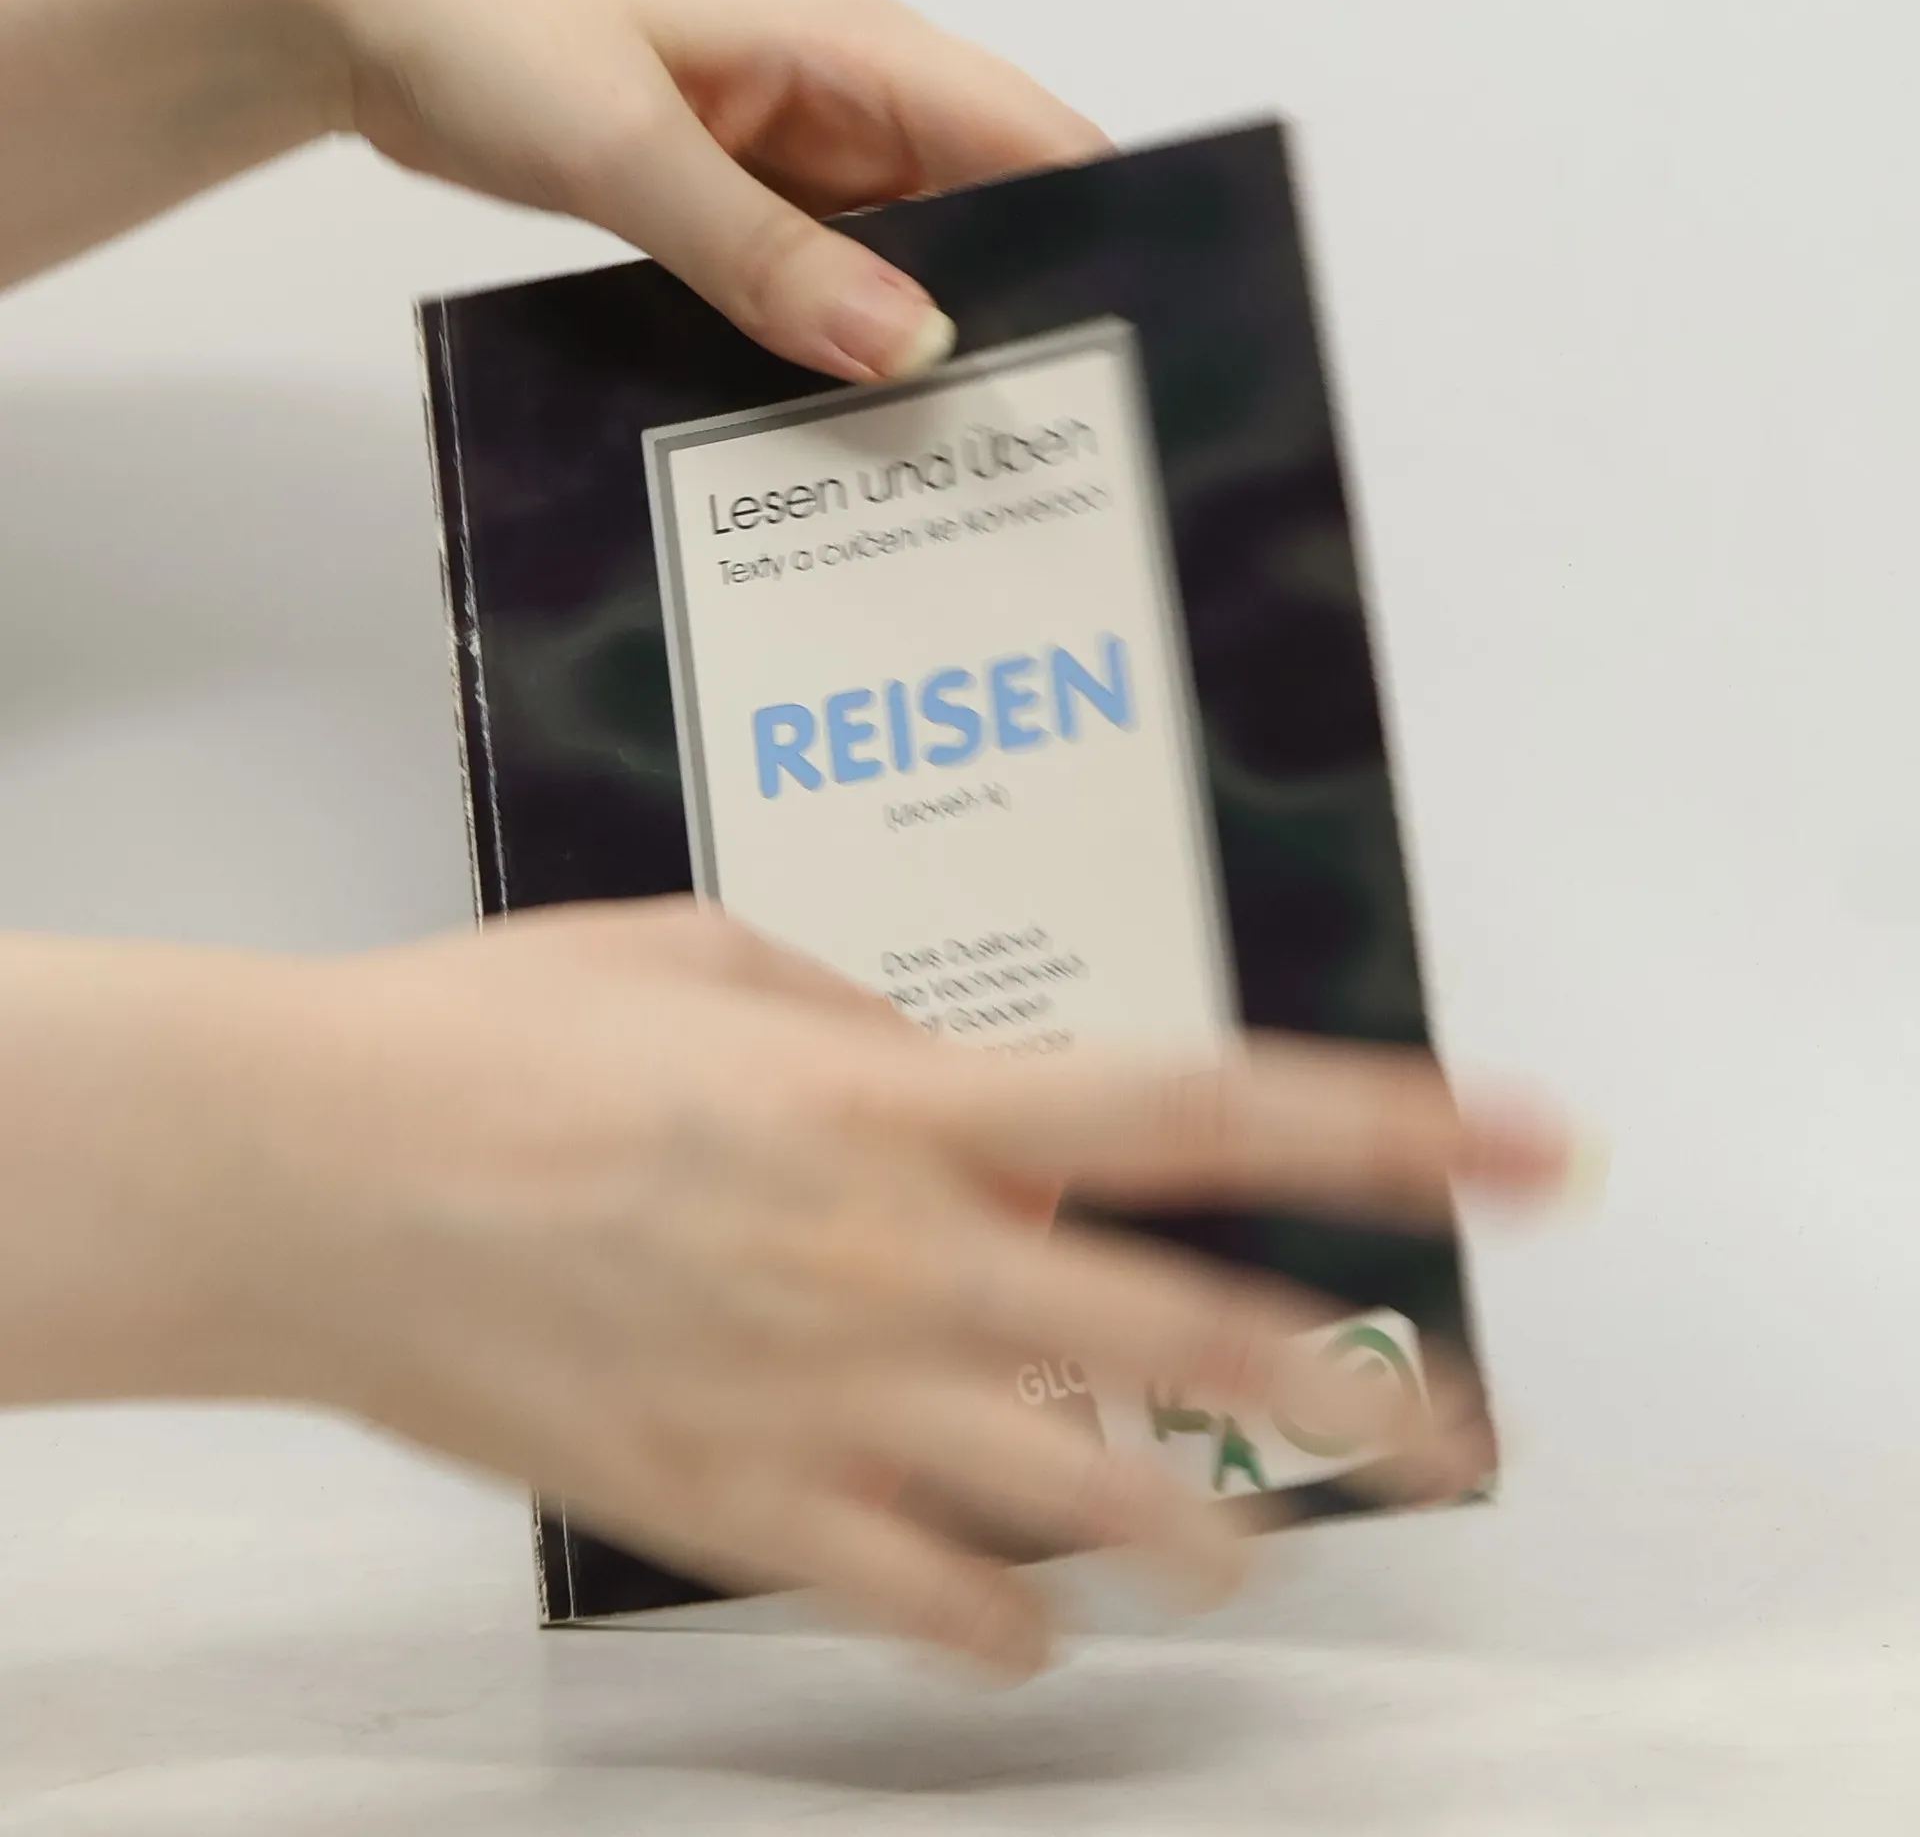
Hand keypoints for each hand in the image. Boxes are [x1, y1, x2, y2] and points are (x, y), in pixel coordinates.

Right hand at [39, 902, 1566, 1678]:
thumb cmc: (492, 1035)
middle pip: (1186, 1341)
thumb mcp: (707, 955)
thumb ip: (870, 1026)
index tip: (1520, 1141)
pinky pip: (920, 1604)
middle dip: (1352, 1390)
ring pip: (1079, 1502)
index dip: (1383, 1123)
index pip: (1196, 1107)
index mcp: (891, 1107)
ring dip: (1189, 1527)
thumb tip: (985, 1104)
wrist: (298, 1175)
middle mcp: (886, 1261)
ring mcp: (812, 1400)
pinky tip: (1031, 1610)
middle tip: (1451, 1419)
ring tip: (1234, 1540)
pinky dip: (1004, 1621)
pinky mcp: (723, 1505)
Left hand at [269, 0, 1106, 380]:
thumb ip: (766, 254)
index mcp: (859, 52)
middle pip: (993, 226)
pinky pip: (825, 296)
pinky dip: (842, 360)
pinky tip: (849, 441)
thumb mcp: (628, 142)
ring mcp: (798, 167)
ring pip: (908, 274)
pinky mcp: (745, 216)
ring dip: (928, 359)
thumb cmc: (483, 17)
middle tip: (1051, 457)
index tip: (1140, 357)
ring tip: (963, 475)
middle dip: (1025, 326)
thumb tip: (908, 350)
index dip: (1109, 240)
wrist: (356, 6)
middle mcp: (852, 108)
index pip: (1039, 144)